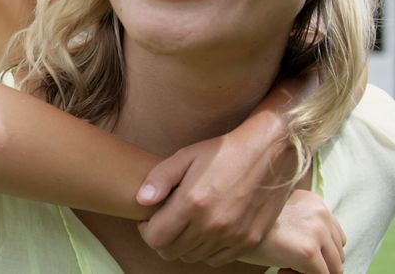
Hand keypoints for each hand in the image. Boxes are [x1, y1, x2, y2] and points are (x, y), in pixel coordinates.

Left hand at [136, 121, 296, 264]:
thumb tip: (142, 201)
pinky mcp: (251, 240)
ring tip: (186, 225)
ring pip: (193, 257)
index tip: (150, 219)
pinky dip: (207, 250)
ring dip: (183, 245)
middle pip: (171, 252)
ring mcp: (234, 236)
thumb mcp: (185, 156)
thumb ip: (159, 178)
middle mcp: (213, 224)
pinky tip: (206, 231)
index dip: (146, 231)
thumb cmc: (223, 151)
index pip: (155, 238)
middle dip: (162, 239)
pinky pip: (217, 259)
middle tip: (165, 223)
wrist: (270, 152)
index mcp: (193, 203)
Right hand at [240, 190, 345, 273]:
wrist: (225, 222)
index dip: (318, 251)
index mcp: (314, 202)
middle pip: (337, 252)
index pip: (334, 236)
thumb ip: (299, 222)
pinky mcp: (308, 252)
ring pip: (335, 268)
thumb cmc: (244, 219)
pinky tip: (280, 271)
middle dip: (317, 264)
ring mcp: (316, 232)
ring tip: (285, 269)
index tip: (292, 254)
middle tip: (287, 265)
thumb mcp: (275, 212)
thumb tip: (310, 246)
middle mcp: (320, 213)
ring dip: (312, 273)